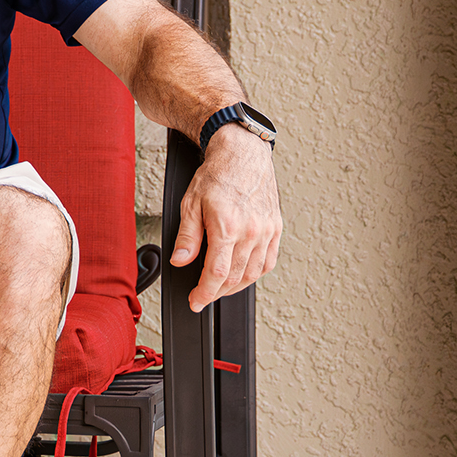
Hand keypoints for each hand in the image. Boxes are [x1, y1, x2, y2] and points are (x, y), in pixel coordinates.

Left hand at [170, 126, 281, 310]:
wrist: (243, 155)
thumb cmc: (217, 175)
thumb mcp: (190, 203)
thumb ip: (187, 236)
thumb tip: (181, 260)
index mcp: (228, 227)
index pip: (217, 274)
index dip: (204, 293)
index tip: (196, 301)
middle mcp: (251, 232)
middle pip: (235, 277)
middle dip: (216, 293)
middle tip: (203, 297)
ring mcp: (266, 231)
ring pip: (253, 273)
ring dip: (235, 287)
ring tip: (219, 289)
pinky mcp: (275, 228)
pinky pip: (269, 261)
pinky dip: (255, 274)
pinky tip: (243, 275)